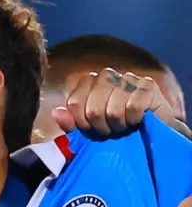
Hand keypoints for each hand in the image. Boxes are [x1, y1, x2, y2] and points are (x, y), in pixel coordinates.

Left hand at [53, 67, 185, 139]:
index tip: (91, 130)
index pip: (74, 103)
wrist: (151, 131)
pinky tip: (137, 120)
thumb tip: (55, 113)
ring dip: (119, 125)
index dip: (81, 123)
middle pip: (93, 109)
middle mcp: (107, 75)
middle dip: (100, 127)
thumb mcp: (89, 129)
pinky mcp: (148, 85)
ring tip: (124, 125)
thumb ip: (70, 123)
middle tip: (110, 130)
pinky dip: (134, 120)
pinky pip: (133, 107)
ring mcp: (128, 78)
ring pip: (113, 110)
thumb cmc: (116, 127)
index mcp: (89, 82)